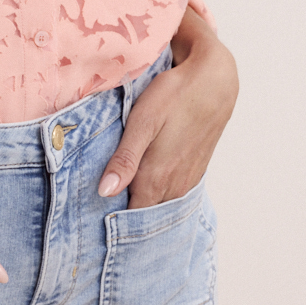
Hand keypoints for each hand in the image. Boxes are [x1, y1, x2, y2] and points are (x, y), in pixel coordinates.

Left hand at [97, 5, 237, 208]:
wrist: (214, 83)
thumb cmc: (174, 97)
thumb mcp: (142, 122)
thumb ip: (125, 159)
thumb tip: (105, 192)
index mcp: (156, 179)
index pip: (130, 218)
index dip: (111, 221)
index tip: (92, 217)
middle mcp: (173, 187)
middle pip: (144, 214)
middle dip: (124, 216)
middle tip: (101, 208)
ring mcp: (186, 180)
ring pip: (158, 204)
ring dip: (140, 204)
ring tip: (118, 195)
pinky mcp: (193, 171)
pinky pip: (171, 194)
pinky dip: (156, 194)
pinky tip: (142, 182)